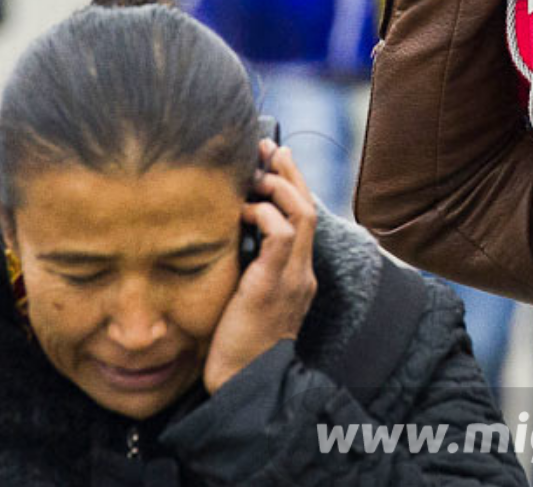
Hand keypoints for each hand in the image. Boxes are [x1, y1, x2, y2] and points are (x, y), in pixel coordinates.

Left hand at [203, 141, 318, 393]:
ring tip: (256, 174)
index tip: (273, 161)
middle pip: (309, 208)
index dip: (292, 186)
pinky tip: (243, 209)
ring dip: (280, 187)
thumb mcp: (244, 299)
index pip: (304, 220)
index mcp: (297, 276)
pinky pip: (280, 234)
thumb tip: (223, 237)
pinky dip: (264, 213)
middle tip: (268, 147)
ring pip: (302, 214)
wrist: (244, 384)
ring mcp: (293, 278)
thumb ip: (244, 269)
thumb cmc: (235, 346)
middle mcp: (302, 273)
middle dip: (290, 173)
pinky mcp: (274, 284)